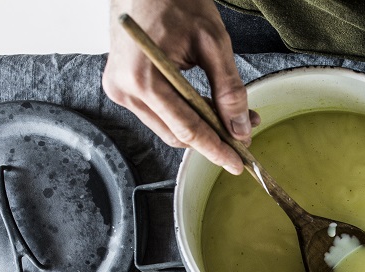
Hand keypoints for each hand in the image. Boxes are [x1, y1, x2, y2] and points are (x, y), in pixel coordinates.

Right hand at [102, 0, 259, 173]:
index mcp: (142, 78)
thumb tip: (240, 129)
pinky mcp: (122, 87)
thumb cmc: (175, 1)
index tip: (238, 163)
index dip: (215, 149)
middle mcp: (124, 89)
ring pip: (168, 128)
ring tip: (232, 117)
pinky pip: (160, 114)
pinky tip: (208, 106)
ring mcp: (120, 90)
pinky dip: (185, 115)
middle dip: (213, 138)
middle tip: (245, 133)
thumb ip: (229, 89)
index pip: (186, 129)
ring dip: (201, 127)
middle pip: (176, 134)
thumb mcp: (213, 43)